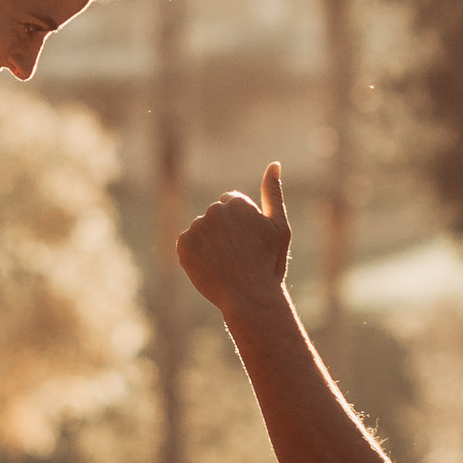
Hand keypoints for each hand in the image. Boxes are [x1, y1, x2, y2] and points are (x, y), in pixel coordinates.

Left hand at [176, 162, 292, 316]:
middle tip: (237, 256)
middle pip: (215, 216)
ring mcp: (197, 227)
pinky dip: (196, 256)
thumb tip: (274, 164)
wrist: (249, 298)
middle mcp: (214, 210)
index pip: (230, 204)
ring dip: (209, 244)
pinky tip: (211, 268)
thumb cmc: (268, 264)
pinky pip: (188, 245)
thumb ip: (273, 193)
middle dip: (223, 233)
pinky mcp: (183, 245)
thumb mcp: (278, 227)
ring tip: (225, 264)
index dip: (240, 225)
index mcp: (237, 202)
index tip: (247, 243)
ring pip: (201, 231)